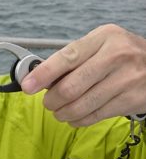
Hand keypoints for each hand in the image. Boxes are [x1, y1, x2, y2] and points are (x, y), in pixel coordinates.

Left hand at [21, 24, 145, 125]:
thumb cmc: (121, 56)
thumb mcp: (100, 46)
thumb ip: (73, 60)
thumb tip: (39, 79)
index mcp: (104, 37)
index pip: (67, 57)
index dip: (43, 74)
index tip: (27, 86)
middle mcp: (116, 56)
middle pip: (70, 87)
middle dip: (52, 100)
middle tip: (49, 103)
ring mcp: (126, 80)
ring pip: (81, 106)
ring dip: (63, 113)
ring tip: (60, 112)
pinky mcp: (131, 100)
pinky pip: (94, 116)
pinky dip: (78, 120)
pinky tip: (75, 117)